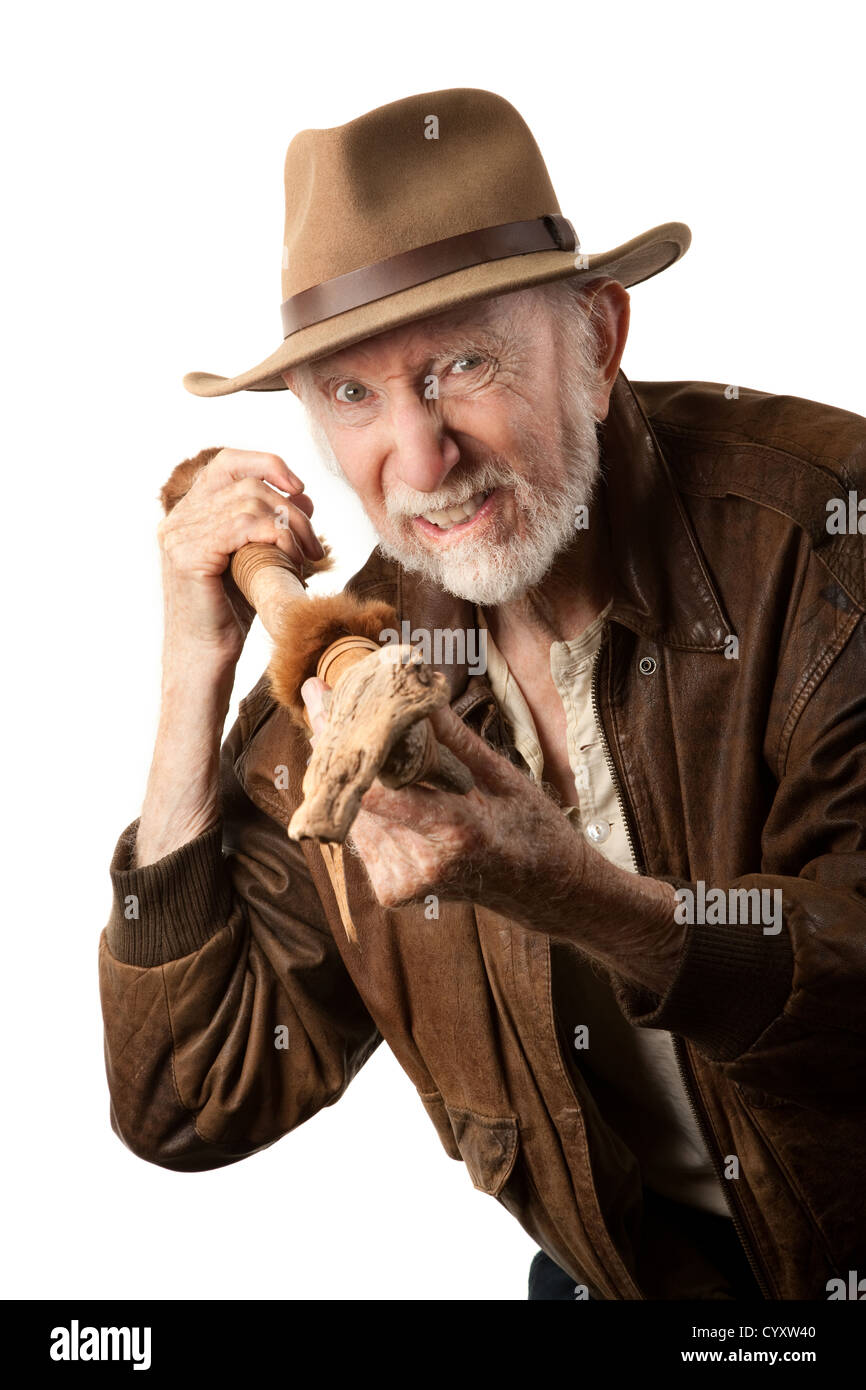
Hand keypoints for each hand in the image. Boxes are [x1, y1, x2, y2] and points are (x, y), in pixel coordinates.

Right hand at [158, 448, 323, 665]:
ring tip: (306, 557)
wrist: (206, 658)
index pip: (227, 463)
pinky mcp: (188, 556)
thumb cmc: (231, 615)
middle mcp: (178, 519)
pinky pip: (241, 525)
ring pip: (249, 501)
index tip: (300, 488)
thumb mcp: (254, 558)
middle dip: (291, 508)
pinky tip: (290, 559)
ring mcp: (179, 535)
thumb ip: (270, 524)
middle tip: (315, 545)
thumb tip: (302, 495)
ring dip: (290, 526)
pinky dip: (275, 536)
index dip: (267, 464)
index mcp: (189, 513)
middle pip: (246, 482)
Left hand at [302, 676, 682, 993]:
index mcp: (456, 831)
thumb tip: (421, 687)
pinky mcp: (393, 892)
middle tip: (321, 698)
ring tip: (335, 723)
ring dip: (342, 771)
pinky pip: (362, 835)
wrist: (541, 889)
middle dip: (335, 746)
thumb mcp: (503, 775)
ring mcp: (405, 884)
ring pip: (352, 816)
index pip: (375, 789)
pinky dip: (359, 800)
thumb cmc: (532, 827)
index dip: (343, 741)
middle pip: (354, 797)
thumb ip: (453, 738)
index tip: (323, 696)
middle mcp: (423, 864)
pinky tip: (362, 770)